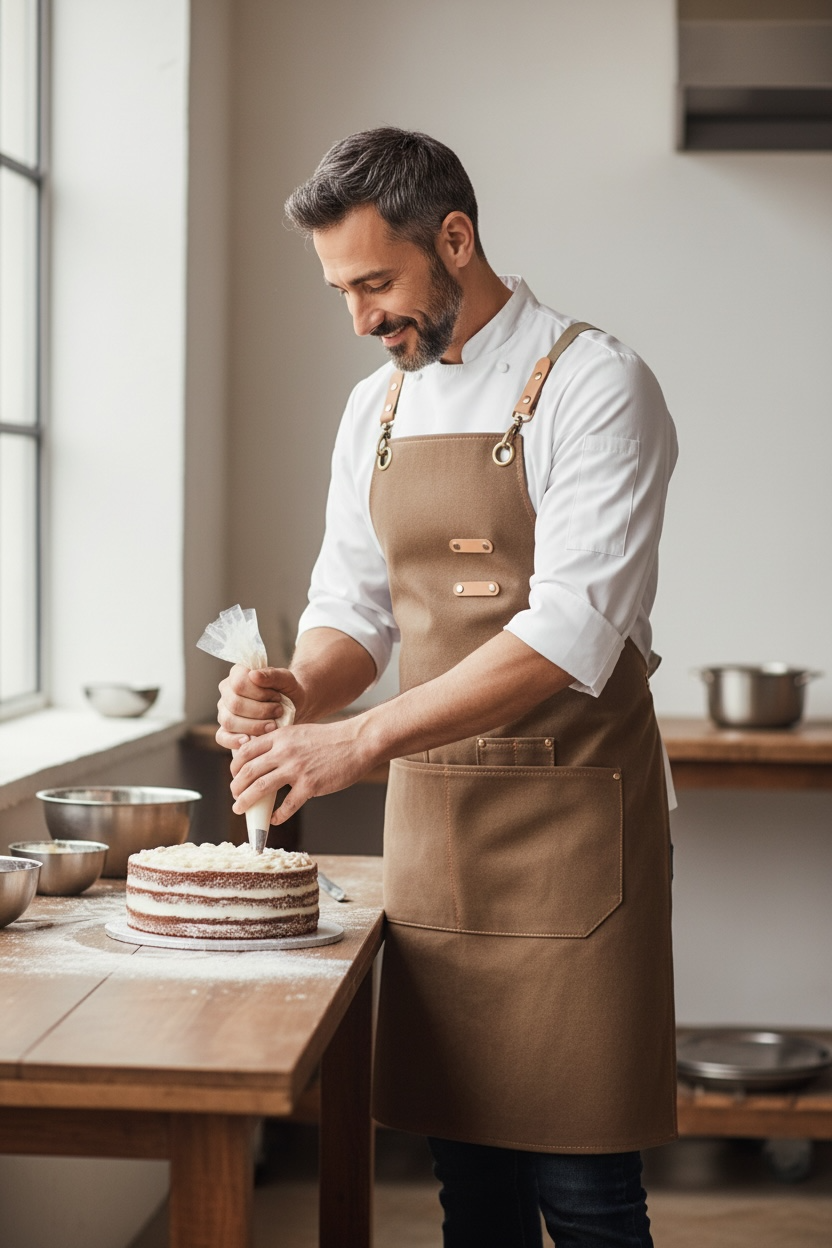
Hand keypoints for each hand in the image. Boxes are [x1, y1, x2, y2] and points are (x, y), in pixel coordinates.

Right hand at [216, 664, 306, 749]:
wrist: (295, 709)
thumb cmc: (288, 691)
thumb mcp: (287, 680)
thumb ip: (272, 675)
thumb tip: (253, 675)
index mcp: (237, 674)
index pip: (238, 683)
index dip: (259, 693)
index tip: (277, 697)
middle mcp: (227, 692)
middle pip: (235, 704)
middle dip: (261, 711)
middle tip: (279, 712)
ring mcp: (224, 711)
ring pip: (229, 721)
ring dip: (254, 726)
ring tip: (273, 725)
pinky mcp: (226, 730)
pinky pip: (222, 737)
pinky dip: (234, 741)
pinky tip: (249, 740)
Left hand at [229, 717, 376, 823]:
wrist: (357, 742)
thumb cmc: (331, 739)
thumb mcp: (299, 732)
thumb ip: (280, 743)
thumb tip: (263, 760)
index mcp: (280, 737)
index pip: (246, 752)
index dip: (235, 767)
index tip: (235, 776)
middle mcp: (284, 752)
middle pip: (248, 771)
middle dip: (236, 787)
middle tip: (235, 796)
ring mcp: (296, 769)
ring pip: (260, 788)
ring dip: (246, 801)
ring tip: (240, 808)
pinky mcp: (310, 785)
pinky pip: (287, 805)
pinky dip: (277, 815)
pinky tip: (274, 820)